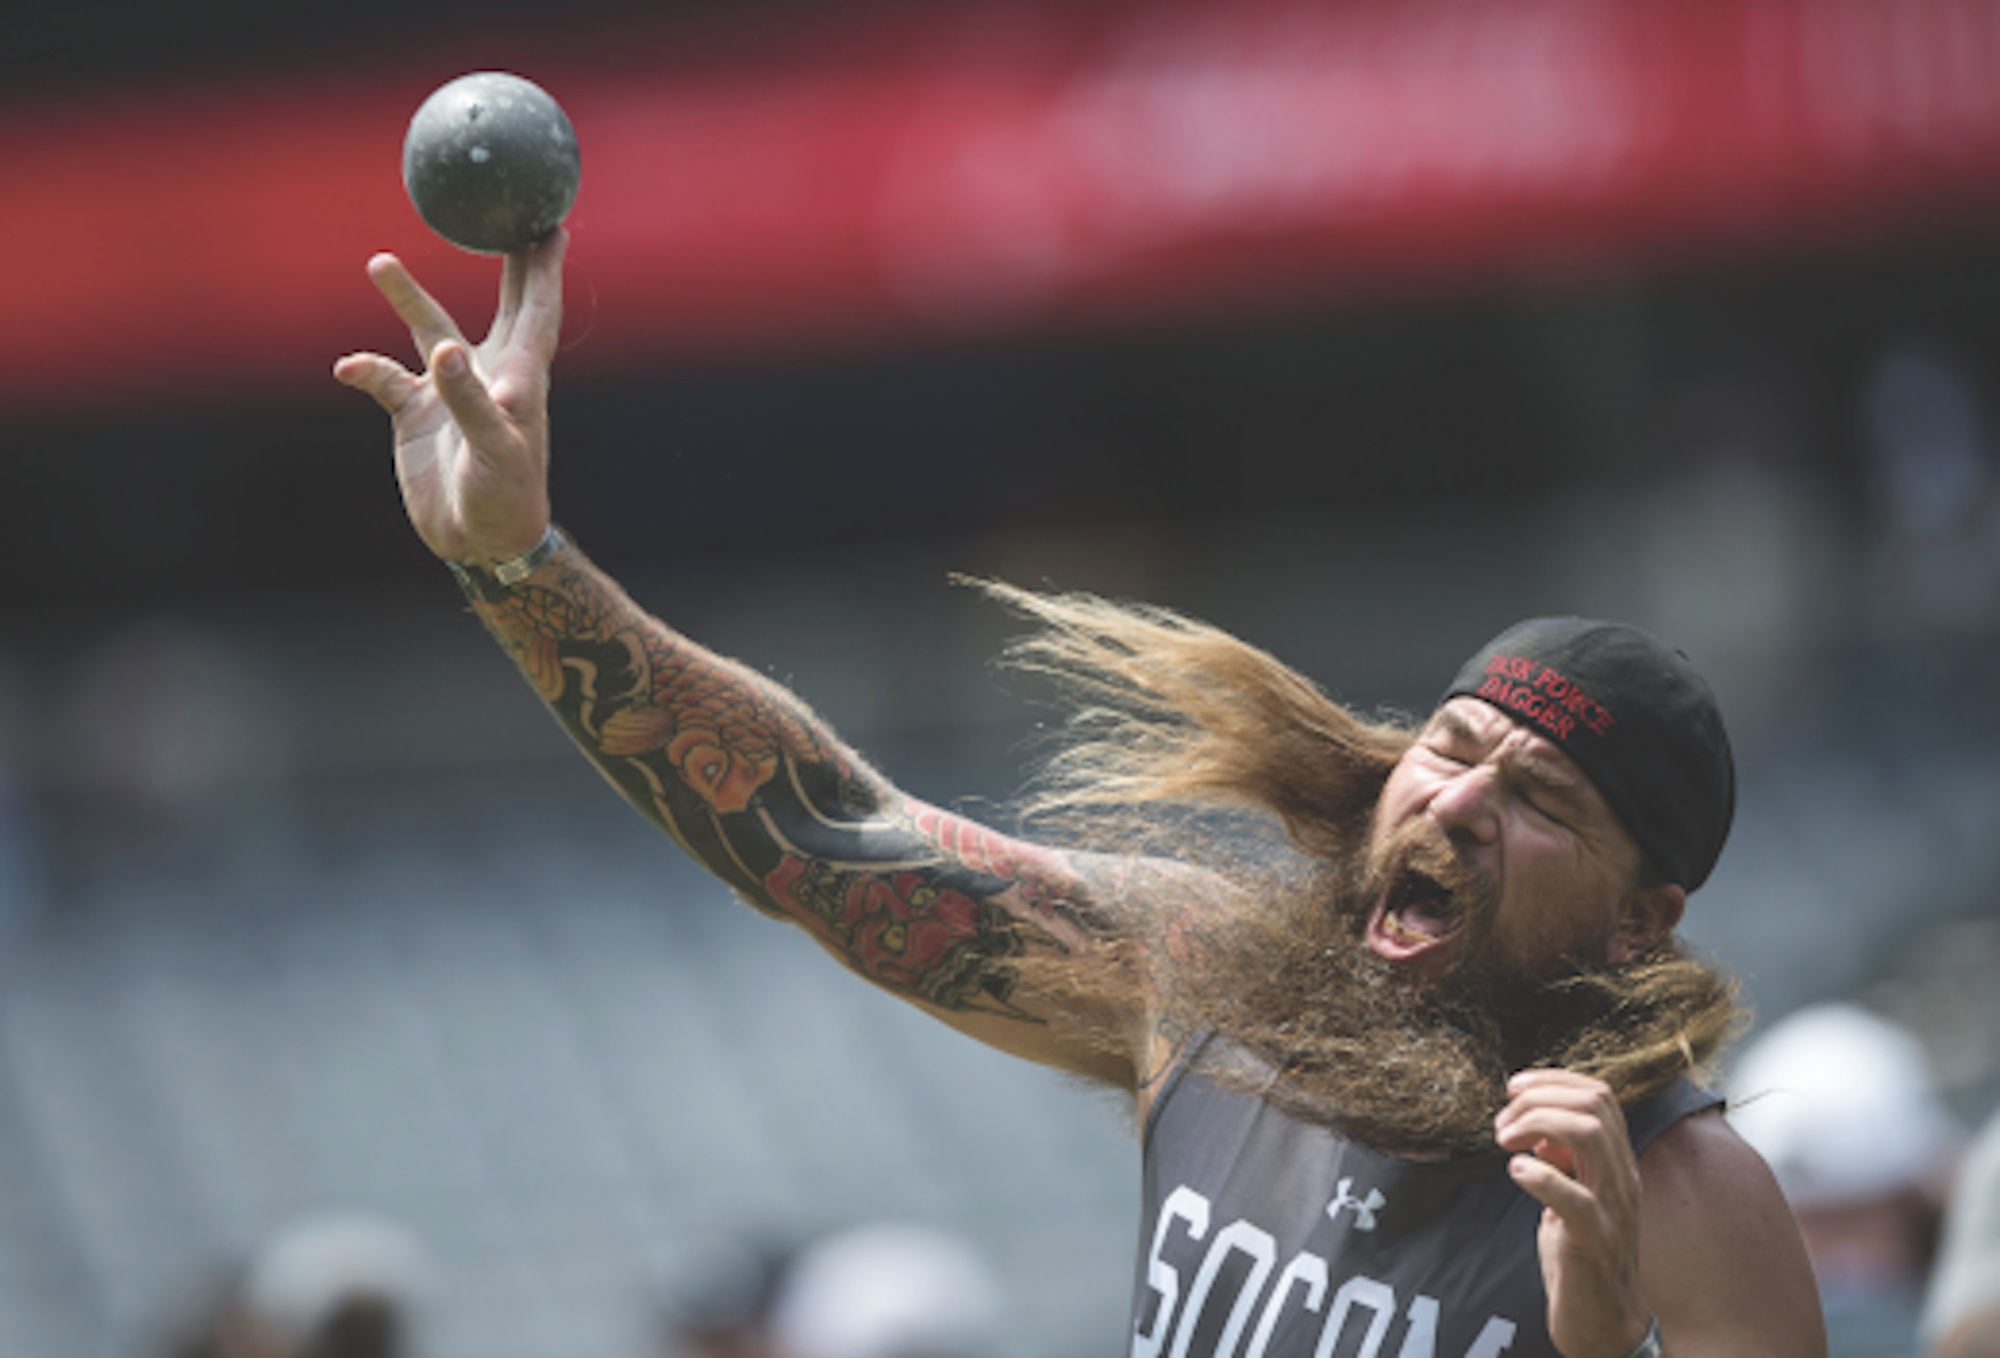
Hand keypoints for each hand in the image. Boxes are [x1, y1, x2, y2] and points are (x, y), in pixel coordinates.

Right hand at [332, 231, 566, 565]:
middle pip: (498, 303)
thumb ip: (468, 399)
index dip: (543, 267)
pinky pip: (385, 378)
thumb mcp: (492, 447)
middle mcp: (488, 374)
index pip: (536, 308)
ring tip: (379, 262)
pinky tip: (345, 368)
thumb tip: (446, 350)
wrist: (480, 541)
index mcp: (520, 376)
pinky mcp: (416, 416)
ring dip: (406, 297)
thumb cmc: (505, 496)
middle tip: (500, 212)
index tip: (551, 222)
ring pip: (428, 329)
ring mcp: (450, 392)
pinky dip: (365, 368)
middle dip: (502, 260)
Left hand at [1495, 1070, 1652, 1357]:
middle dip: (1538, 1098)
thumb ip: (1564, 1159)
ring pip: (1589, 1135)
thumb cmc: (1582, 1255)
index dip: (1553, 1079)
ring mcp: (1612, 1208)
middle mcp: (1622, 1178)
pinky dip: (1538, 1174)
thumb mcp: (1573, 1195)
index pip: (1600, 1094)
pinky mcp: (1594, 1241)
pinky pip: (1574, 1197)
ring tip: (1505, 1143)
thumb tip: (1538, 1125)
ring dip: (1536, 1124)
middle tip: (1502, 1125)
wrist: (1604, 1322)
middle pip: (1593, 1104)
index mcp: (1618, 1163)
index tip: (1513, 1090)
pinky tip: (1516, 1172)